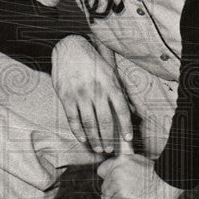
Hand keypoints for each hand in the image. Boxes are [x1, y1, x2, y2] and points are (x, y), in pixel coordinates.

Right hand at [51, 35, 131, 152]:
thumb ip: (120, 93)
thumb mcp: (110, 73)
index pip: (121, 110)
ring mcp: (80, 94)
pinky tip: (83, 139)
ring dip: (95, 139)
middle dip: (109, 138)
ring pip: (89, 123)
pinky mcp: (66, 96)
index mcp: (110, 84)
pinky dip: (78, 131)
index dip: (125, 126)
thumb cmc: (93, 62)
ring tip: (99, 148)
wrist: (70, 48)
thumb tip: (133, 111)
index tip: (127, 139)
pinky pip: (73, 119)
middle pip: (105, 121)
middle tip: (110, 150)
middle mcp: (96, 91)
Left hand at [97, 153, 182, 198]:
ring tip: (126, 196)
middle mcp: (116, 171)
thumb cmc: (155, 174)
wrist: (166, 184)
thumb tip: (115, 170)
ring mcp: (118, 184)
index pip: (101, 170)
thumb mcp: (138, 161)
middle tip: (124, 191)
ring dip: (114, 198)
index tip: (113, 181)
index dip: (107, 177)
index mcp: (120, 160)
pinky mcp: (122, 196)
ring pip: (106, 196)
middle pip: (104, 185)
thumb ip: (124, 165)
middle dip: (111, 190)